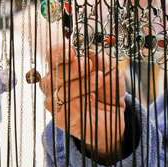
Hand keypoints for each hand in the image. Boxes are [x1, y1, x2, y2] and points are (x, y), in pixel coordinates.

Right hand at [37, 36, 128, 163]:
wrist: (114, 115)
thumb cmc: (108, 88)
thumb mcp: (110, 70)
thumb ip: (101, 59)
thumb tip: (89, 50)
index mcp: (64, 67)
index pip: (53, 56)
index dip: (59, 51)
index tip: (70, 49)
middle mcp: (55, 83)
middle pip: (55, 72)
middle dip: (71, 67)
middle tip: (87, 63)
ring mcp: (56, 101)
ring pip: (61, 90)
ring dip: (81, 83)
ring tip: (99, 77)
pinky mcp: (61, 118)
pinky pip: (66, 107)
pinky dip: (80, 100)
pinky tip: (92, 96)